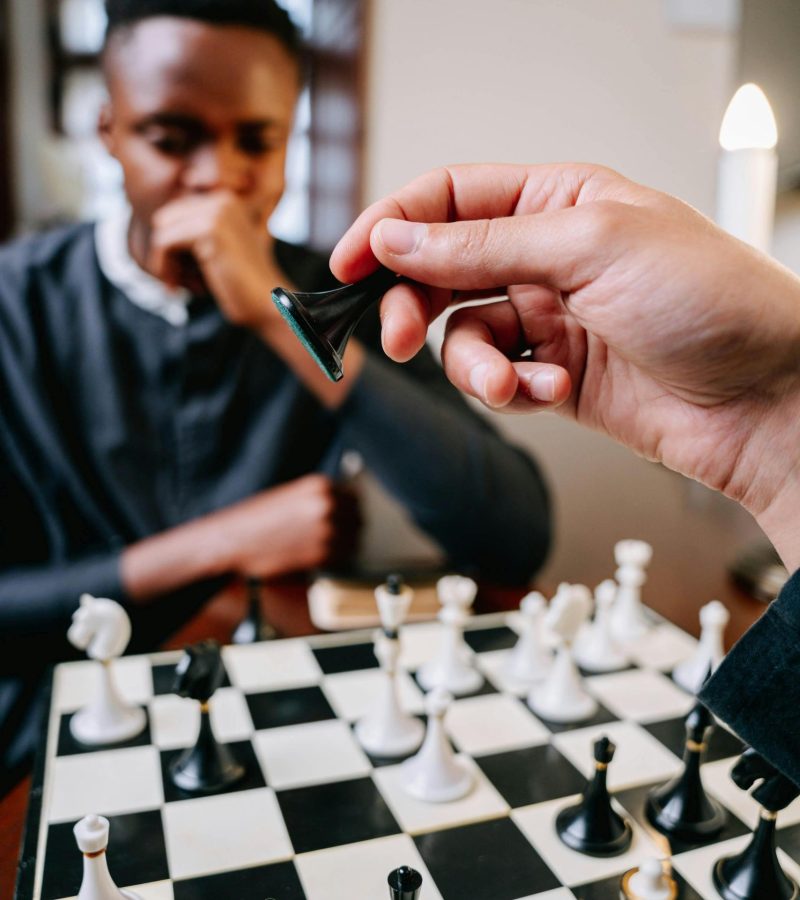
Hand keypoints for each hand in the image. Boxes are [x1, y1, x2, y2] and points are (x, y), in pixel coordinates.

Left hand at [148, 190, 281, 328]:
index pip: (174, 213)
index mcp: (225, 200)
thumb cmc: (241, 286)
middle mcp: (223, 199)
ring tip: (176, 285)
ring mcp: (218, 211)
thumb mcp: (216, 251)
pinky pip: (163, 242)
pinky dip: (163, 267)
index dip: (172, 244)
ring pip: (161, 228)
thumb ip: (193, 233)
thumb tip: (155, 222)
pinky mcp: (210, 229)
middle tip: (175, 280)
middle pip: (164, 217)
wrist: (267, 305)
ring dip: (162, 261)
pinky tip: (175, 287)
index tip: (179, 273)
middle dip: (164, 251)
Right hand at [213, 474, 361, 577]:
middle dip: (351, 526)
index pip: (355, 497)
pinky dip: (337, 558)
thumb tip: (341, 505)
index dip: (351, 508)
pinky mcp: (322, 555)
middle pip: (359, 518)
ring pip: (355, 540)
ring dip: (346, 544)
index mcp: (320, 486)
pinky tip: (321, 556)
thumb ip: (318, 498)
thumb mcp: (290, 494)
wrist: (234, 540)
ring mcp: (327, 530)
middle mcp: (328, 505)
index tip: (347, 515)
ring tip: (329, 546)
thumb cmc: (257, 518)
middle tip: (340, 534)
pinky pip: (343, 557)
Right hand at [330, 163, 799, 564]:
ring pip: (463, 336)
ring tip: (509, 383)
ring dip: (474, 365)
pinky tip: (552, 393)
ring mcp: (549, 319)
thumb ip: (481, 243)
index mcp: (556, 200)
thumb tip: (398, 234)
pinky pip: (499, 380)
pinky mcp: (555, 375)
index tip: (347, 263)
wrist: (766, 397)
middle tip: (395, 338)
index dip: (390, 225)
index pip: (448, 199)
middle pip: (440, 271)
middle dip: (413, 307)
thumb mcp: (589, 246)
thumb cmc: (709, 301)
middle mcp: (546, 256)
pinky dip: (514, 391)